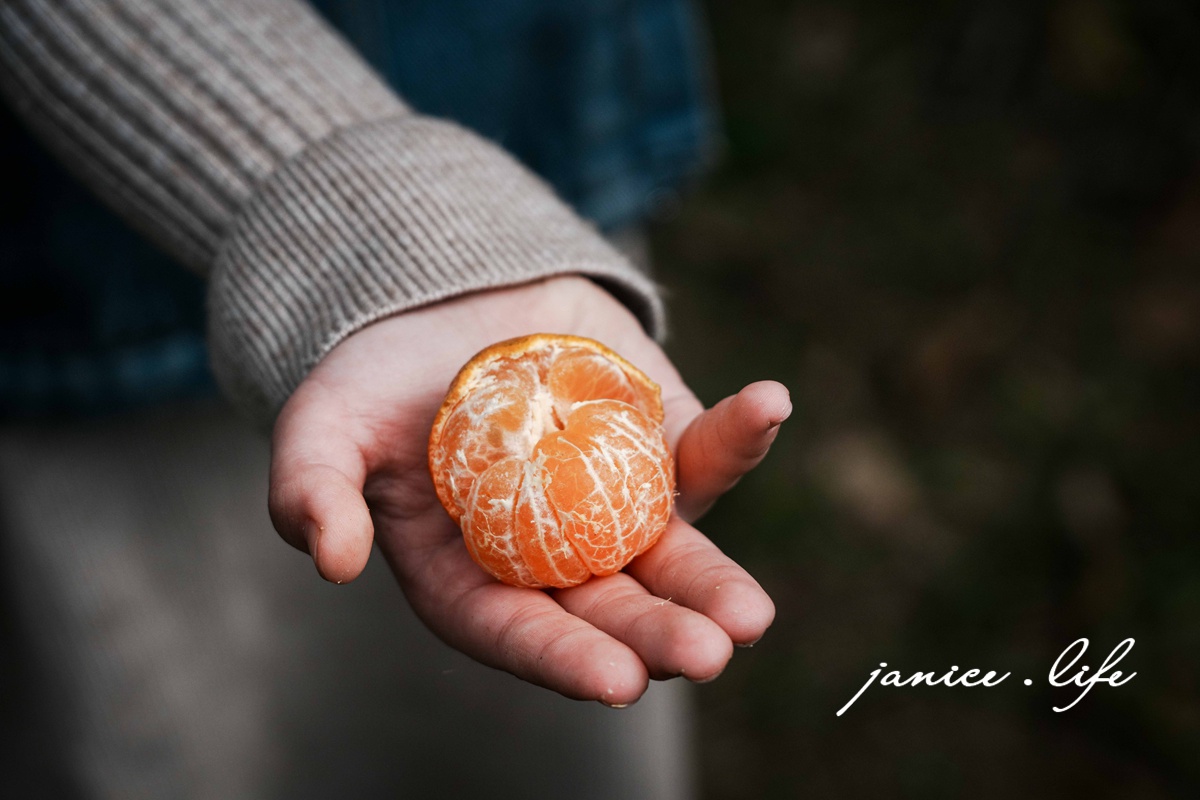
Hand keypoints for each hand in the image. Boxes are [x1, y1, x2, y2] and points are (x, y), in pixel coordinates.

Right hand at [268, 276, 790, 703]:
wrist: (444, 299)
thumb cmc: (376, 376)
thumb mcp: (324, 423)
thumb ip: (312, 487)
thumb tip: (329, 557)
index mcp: (472, 574)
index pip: (517, 630)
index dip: (562, 658)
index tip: (615, 683)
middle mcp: (553, 555)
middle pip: (609, 608)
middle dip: (656, 636)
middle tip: (705, 655)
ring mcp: (614, 502)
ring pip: (671, 555)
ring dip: (714, 582)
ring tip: (751, 617)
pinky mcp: (656, 443)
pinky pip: (702, 450)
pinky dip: (736, 435)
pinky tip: (765, 405)